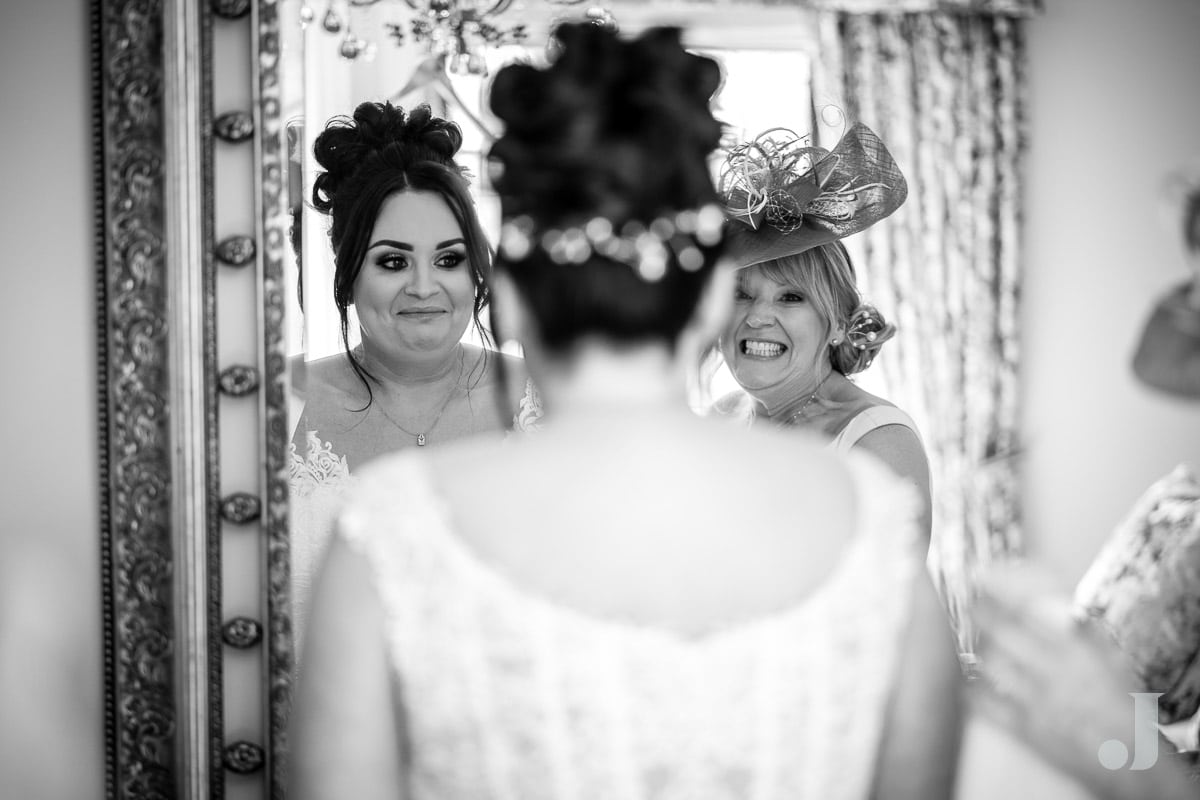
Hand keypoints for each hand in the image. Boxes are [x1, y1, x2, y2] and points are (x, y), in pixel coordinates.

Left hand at [972, 562, 1195, 799]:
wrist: (1129, 762)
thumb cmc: (1120, 707)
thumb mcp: (1110, 660)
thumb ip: (1082, 629)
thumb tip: (1057, 601)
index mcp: (1079, 650)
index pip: (1028, 609)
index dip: (999, 589)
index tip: (981, 575)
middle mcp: (1055, 672)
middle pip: (1001, 632)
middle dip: (980, 612)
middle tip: (972, 602)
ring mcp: (1036, 702)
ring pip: (990, 663)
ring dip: (978, 646)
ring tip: (974, 636)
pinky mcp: (1024, 729)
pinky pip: (985, 703)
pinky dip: (971, 688)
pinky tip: (967, 678)